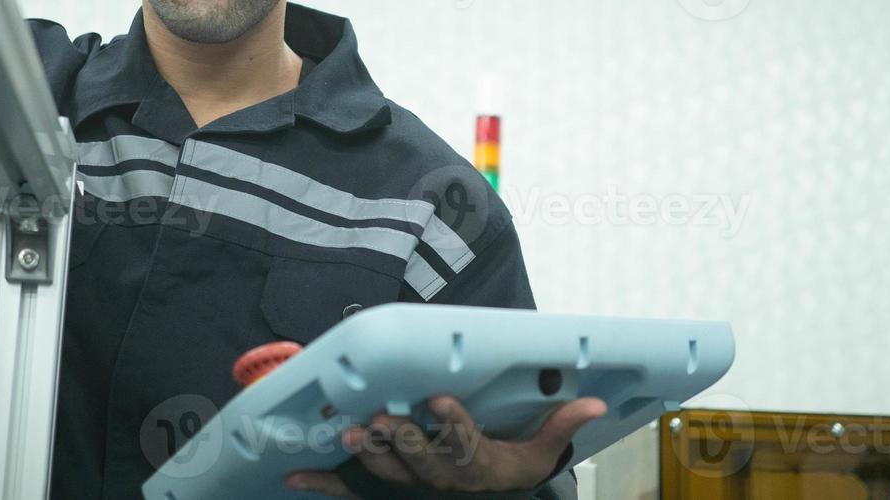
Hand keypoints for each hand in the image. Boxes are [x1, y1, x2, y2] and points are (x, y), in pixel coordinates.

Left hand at [286, 394, 605, 496]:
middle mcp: (442, 478)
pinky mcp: (387, 486)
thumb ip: (561, 424)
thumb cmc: (513, 465)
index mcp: (478, 464)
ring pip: (388, 471)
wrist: (489, 494)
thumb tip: (594, 402)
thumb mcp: (540, 450)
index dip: (451, 424)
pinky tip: (295, 477)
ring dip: (367, 452)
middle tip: (382, 417)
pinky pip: (353, 487)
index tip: (438, 400)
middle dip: (400, 439)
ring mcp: (411, 483)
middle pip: (421, 460)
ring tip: (349, 431)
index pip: (465, 443)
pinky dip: (323, 483)